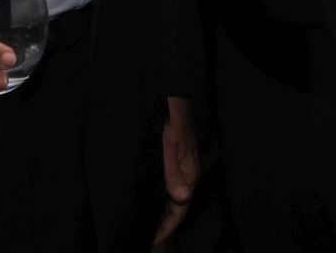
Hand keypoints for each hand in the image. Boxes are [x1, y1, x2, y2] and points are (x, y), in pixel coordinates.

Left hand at [152, 96, 198, 245]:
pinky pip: (171, 184)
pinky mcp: (177, 159)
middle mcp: (188, 173)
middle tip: (147, 236)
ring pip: (174, 196)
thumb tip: (181, 198)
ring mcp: (183, 166)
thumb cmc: (170, 120)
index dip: (167, 227)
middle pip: (178, 206)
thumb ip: (173, 172)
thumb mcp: (167, 146)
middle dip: (164, 223)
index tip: (153, 239)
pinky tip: (151, 198)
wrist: (172, 97)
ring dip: (162, 211)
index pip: (180, 209)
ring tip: (147, 223)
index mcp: (189, 173)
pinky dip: (161, 196)